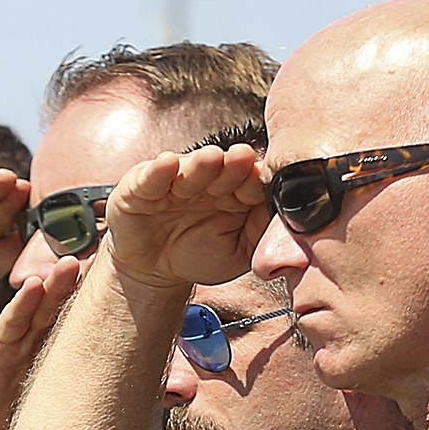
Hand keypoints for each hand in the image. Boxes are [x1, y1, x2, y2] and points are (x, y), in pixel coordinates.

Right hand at [105, 145, 270, 294]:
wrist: (153, 271)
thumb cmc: (199, 255)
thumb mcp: (239, 250)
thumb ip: (261, 231)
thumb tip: (288, 213)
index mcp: (233, 191)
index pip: (248, 181)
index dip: (256, 180)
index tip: (265, 179)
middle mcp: (206, 180)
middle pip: (222, 170)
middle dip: (233, 165)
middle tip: (244, 158)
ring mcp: (173, 182)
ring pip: (189, 171)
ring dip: (201, 165)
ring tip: (212, 159)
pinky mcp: (140, 188)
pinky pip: (150, 178)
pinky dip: (157, 172)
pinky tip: (166, 165)